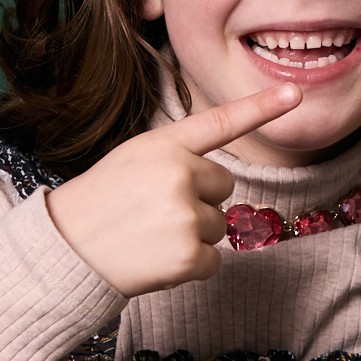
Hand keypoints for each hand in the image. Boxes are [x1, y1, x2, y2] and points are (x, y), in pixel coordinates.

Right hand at [44, 84, 301, 296]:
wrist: (66, 250)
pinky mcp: (189, 255)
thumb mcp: (133, 160)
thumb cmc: (102, 204)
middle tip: (154, 212)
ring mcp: (186, 215)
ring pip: (219, 225)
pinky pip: (213, 260)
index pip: (220, 123)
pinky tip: (157, 259)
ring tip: (149, 235)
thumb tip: (221, 186)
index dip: (261, 107)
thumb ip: (177, 160)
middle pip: (224, 186)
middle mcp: (178, 174)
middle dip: (198, 201)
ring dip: (192, 235)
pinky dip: (191, 265)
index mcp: (163, 146)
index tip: (295, 95)